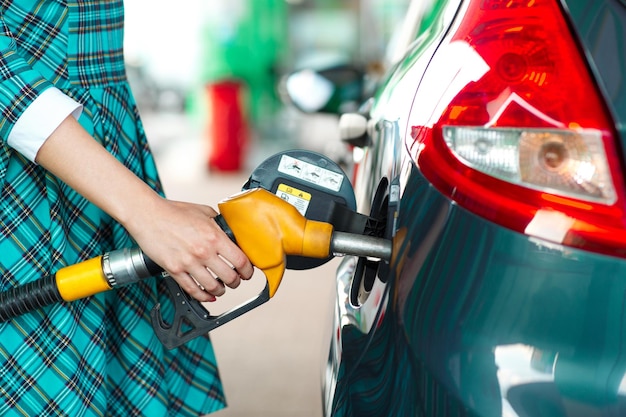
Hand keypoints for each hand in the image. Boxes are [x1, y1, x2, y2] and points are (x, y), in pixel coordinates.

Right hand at [125, 197, 254, 301]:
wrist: (147, 215)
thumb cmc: (173, 211)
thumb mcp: (204, 211)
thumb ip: (219, 224)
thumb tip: (231, 233)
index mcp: (214, 236)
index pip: (241, 261)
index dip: (248, 270)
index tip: (247, 272)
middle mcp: (203, 251)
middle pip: (230, 277)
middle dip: (236, 282)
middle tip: (236, 280)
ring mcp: (188, 262)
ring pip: (213, 287)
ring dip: (221, 291)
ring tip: (222, 288)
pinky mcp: (174, 270)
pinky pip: (193, 290)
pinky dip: (203, 296)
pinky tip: (207, 295)